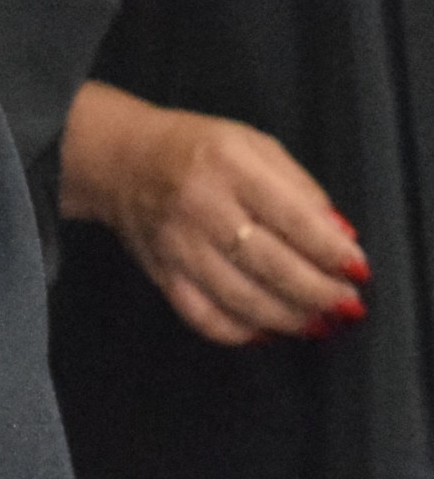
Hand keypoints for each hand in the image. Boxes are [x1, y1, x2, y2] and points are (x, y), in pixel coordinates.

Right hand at [63, 79, 367, 342]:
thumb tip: (341, 240)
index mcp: (228, 164)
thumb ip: (301, 189)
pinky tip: (266, 330)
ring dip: (289, 319)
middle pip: (271, 264)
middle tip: (347, 305)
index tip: (358, 271)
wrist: (120, 158)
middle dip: (319, 293)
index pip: (292, 217)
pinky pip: (203, 317)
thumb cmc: (196, 149)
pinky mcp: (160, 272)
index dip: (331, 251)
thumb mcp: (254, 145)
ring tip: (317, 323)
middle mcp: (199, 203)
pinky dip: (240, 333)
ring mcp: (176, 243)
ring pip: (241, 298)